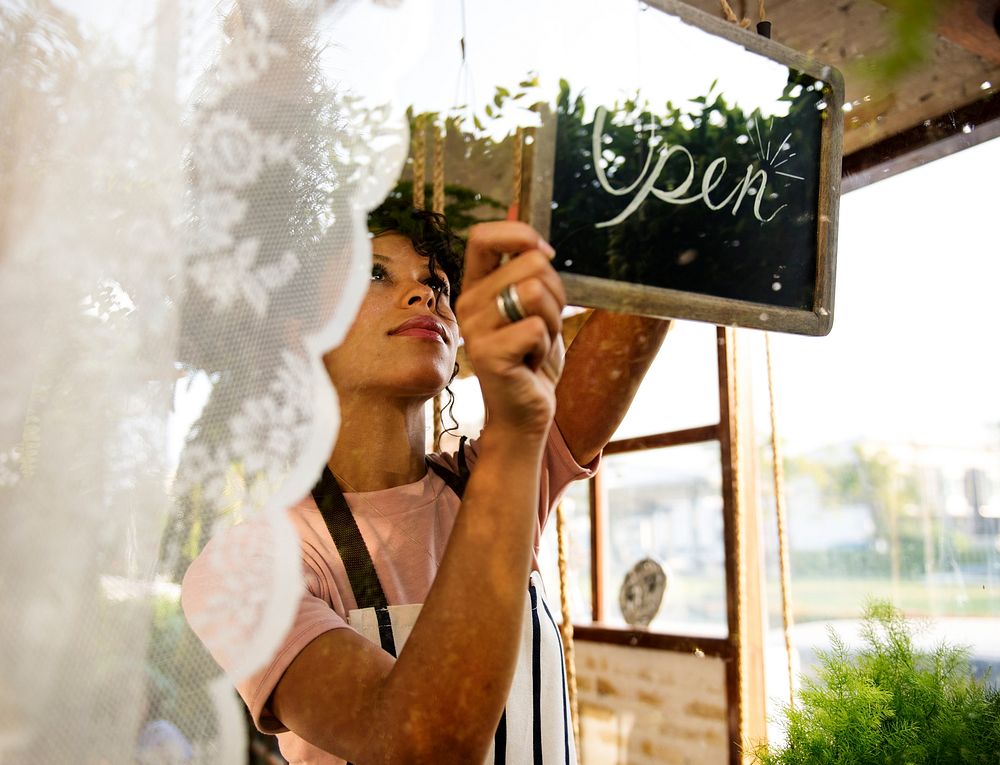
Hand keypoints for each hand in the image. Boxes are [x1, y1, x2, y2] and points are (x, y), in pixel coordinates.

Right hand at [455, 221, 566, 437]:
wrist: (526, 412)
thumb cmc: (530, 358)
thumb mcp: (531, 303)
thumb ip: (522, 261)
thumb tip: (517, 205)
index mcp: (476, 286)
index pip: (484, 236)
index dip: (520, 236)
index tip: (543, 257)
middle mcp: (468, 303)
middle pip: (529, 264)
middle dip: (556, 293)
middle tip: (543, 324)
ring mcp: (476, 329)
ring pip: (535, 293)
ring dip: (553, 320)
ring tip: (537, 342)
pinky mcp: (489, 354)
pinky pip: (537, 328)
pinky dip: (546, 346)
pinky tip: (531, 363)